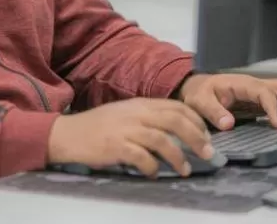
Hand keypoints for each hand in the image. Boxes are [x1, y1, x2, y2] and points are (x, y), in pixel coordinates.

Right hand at [47, 98, 214, 177]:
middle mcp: (136, 113)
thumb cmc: (98, 126)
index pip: (176, 106)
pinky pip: (141, 157)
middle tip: (207, 153)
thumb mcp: (125, 114)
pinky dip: (152, 167)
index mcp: (140, 104)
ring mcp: (126, 129)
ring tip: (185, 170)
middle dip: (196, 137)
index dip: (196, 120)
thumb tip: (176, 132)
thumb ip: (148, 118)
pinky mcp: (116, 146)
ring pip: (162, 140)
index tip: (206, 135)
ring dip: (178, 157)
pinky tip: (153, 173)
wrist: (68, 134)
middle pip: (175, 121)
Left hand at [177, 73, 276, 130]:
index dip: (273, 107)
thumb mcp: (200, 101)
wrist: (198, 88)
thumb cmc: (200, 93)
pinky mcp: (265, 101)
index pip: (265, 92)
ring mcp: (263, 92)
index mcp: (244, 84)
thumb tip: (229, 123)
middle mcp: (257, 85)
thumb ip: (213, 111)